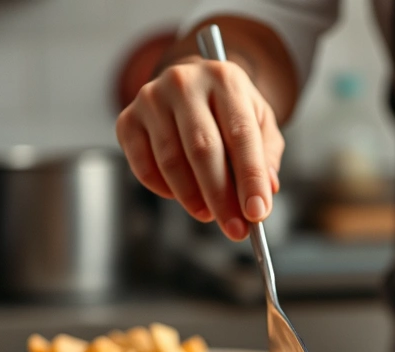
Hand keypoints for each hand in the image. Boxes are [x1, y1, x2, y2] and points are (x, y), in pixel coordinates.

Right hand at [115, 56, 282, 240]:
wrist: (194, 83)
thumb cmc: (229, 109)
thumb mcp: (260, 122)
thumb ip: (267, 155)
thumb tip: (266, 191)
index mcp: (225, 79)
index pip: (241, 134)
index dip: (250, 178)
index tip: (257, 214)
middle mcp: (185, 83)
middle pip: (203, 150)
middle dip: (221, 197)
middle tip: (235, 229)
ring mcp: (151, 98)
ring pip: (172, 161)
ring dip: (193, 198)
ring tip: (210, 214)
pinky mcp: (128, 120)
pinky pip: (144, 167)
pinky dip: (165, 190)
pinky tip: (184, 196)